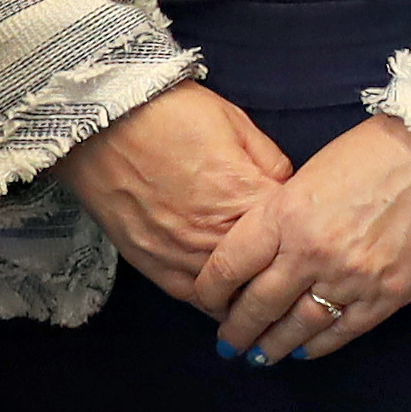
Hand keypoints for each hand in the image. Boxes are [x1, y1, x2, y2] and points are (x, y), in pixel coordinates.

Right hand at [58, 79, 291, 290]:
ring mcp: (180, 256)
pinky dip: (212, 297)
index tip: (308, 229)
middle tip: (292, 266)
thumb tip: (288, 191)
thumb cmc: (171, 113)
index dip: (305, 231)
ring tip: (260, 283)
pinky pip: (192, 298)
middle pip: (266, 275)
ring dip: (248, 292)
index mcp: (244, 198)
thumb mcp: (237, 123)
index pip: (294, 235)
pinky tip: (223, 288)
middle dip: (282, 270)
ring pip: (231, 297)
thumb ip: (271, 163)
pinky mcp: (151, 265)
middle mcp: (215, 236)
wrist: (102, 119)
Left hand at [185, 115, 410, 359]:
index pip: (229, 266)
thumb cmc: (381, 149)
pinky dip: (319, 346)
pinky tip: (305, 351)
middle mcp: (310, 252)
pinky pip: (342, 332)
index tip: (206, 301)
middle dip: (236, 330)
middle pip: (257, 305)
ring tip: (260, 357)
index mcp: (286, 213)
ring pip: (297, 327)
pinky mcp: (387, 295)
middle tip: (227, 344)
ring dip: (273, 346)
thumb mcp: (315, 170)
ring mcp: (350, 279)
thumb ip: (287, 212)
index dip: (209, 291)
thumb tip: (270, 247)